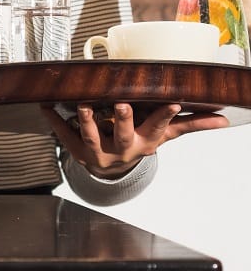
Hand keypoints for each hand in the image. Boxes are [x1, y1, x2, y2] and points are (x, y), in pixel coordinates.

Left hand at [42, 102, 228, 178]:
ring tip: (83, 103)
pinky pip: (64, 135)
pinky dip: (55, 121)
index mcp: (145, 142)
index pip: (158, 129)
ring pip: (92, 137)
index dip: (165, 117)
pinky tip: (46, 105)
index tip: (174, 102)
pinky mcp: (77, 151)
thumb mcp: (163, 136)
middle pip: (123, 134)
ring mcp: (99, 152)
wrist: (109, 168)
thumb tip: (225, 119)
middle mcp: (123, 148)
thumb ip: (190, 125)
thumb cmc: (139, 141)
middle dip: (123, 120)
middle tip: (122, 103)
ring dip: (87, 120)